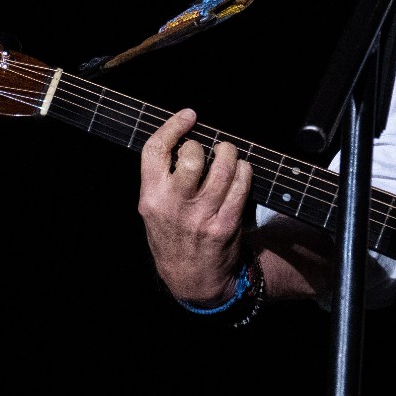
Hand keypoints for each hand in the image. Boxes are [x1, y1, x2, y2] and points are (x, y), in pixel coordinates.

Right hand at [138, 109, 252, 303]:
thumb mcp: (151, 211)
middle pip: (192, 156)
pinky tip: (240, 171)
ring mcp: (202, 215)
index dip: (173, 126)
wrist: (191, 279)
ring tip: (227, 153)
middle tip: (208, 148)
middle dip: (203, 144)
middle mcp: (175, 205)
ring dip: (229, 153)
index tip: (188, 116)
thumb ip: (160, 179)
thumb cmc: (171, 238)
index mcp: (151, 198)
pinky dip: (244, 171)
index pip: (155, 151)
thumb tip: (181, 140)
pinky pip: (241, 185)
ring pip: (223, 168)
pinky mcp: (226, 224)